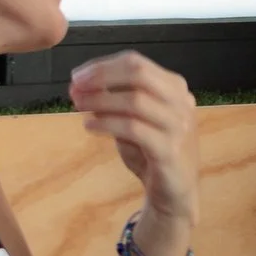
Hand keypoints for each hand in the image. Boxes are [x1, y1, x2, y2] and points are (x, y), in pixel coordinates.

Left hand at [71, 52, 199, 230]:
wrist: (174, 192)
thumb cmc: (152, 152)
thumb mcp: (135, 120)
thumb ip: (116, 101)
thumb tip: (81, 85)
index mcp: (174, 88)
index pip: (137, 63)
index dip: (103, 66)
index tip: (77, 76)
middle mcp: (181, 101)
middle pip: (139, 74)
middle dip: (101, 76)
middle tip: (75, 87)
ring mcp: (178, 125)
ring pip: (135, 100)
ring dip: (100, 100)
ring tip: (78, 105)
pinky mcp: (169, 150)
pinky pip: (134, 129)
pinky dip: (107, 123)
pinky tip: (90, 125)